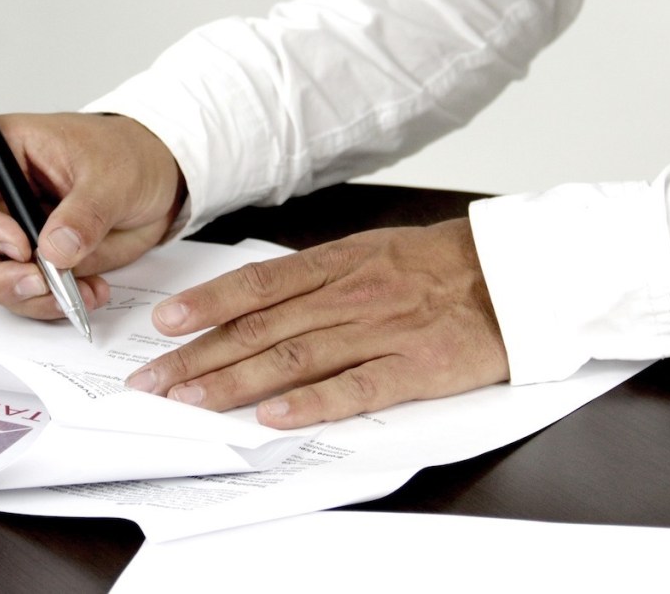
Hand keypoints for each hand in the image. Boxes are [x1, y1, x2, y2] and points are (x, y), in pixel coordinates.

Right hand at [0, 113, 183, 318]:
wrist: (158, 179)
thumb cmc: (127, 155)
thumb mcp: (113, 175)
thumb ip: (84, 213)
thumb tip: (54, 252)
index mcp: (0, 152)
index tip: (19, 246)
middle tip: (39, 284)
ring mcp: (9, 233)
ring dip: (27, 297)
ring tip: (77, 292)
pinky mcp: (32, 263)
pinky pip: (24, 294)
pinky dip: (51, 304)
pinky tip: (89, 294)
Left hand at [125, 219, 509, 427]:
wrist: (512, 274)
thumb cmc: (436, 264)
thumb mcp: (369, 251)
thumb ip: (316, 276)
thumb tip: (257, 298)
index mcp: (337, 263)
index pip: (257, 287)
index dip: (206, 305)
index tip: (164, 324)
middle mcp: (349, 295)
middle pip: (261, 327)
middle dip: (200, 355)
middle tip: (156, 379)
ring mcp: (380, 332)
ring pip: (294, 358)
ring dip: (236, 382)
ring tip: (191, 402)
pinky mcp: (413, 368)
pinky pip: (355, 388)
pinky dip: (312, 404)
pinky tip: (273, 418)